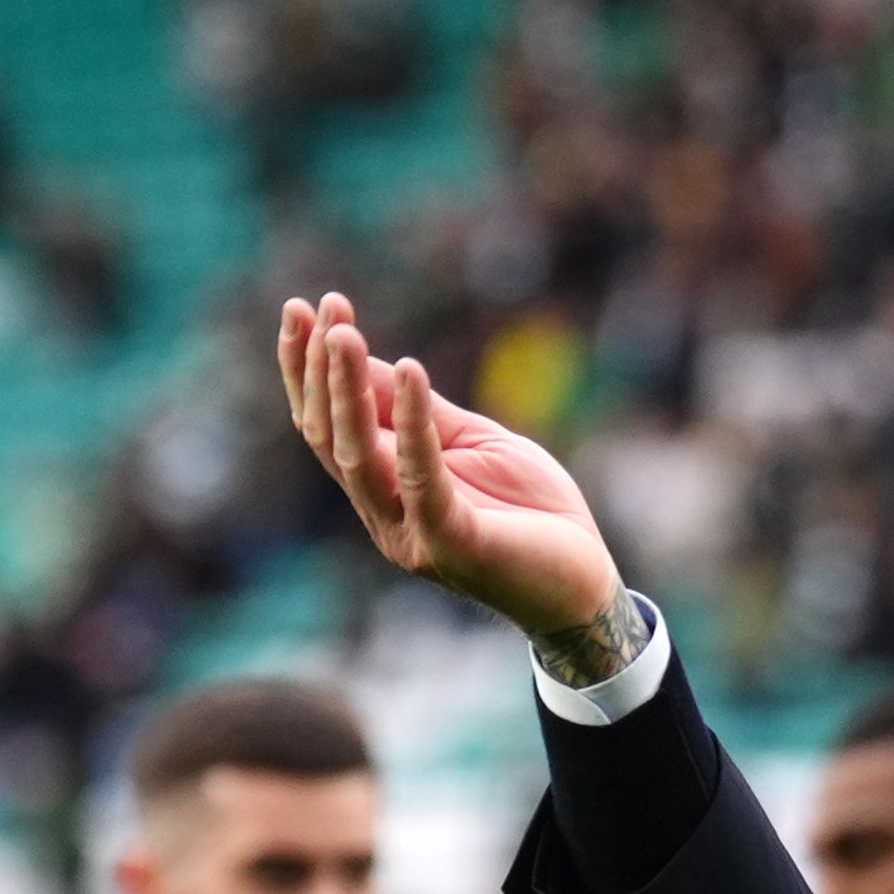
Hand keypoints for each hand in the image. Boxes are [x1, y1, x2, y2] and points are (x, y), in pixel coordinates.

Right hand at [277, 292, 627, 645]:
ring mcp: (410, 533)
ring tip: (342, 334)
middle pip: (327, 437)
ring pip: (356, 456)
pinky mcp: (450, 544)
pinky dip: (413, 424)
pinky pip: (421, 478)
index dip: (310, 368)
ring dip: (345, 391)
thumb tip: (368, 361)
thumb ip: (425, 414)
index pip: (327, 424)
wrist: (585, 585)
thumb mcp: (474, 445)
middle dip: (317, 370)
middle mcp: (383, 513)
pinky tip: (407, 372)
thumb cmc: (531, 514)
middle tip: (318, 309)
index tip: (308, 308)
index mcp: (384, 488)